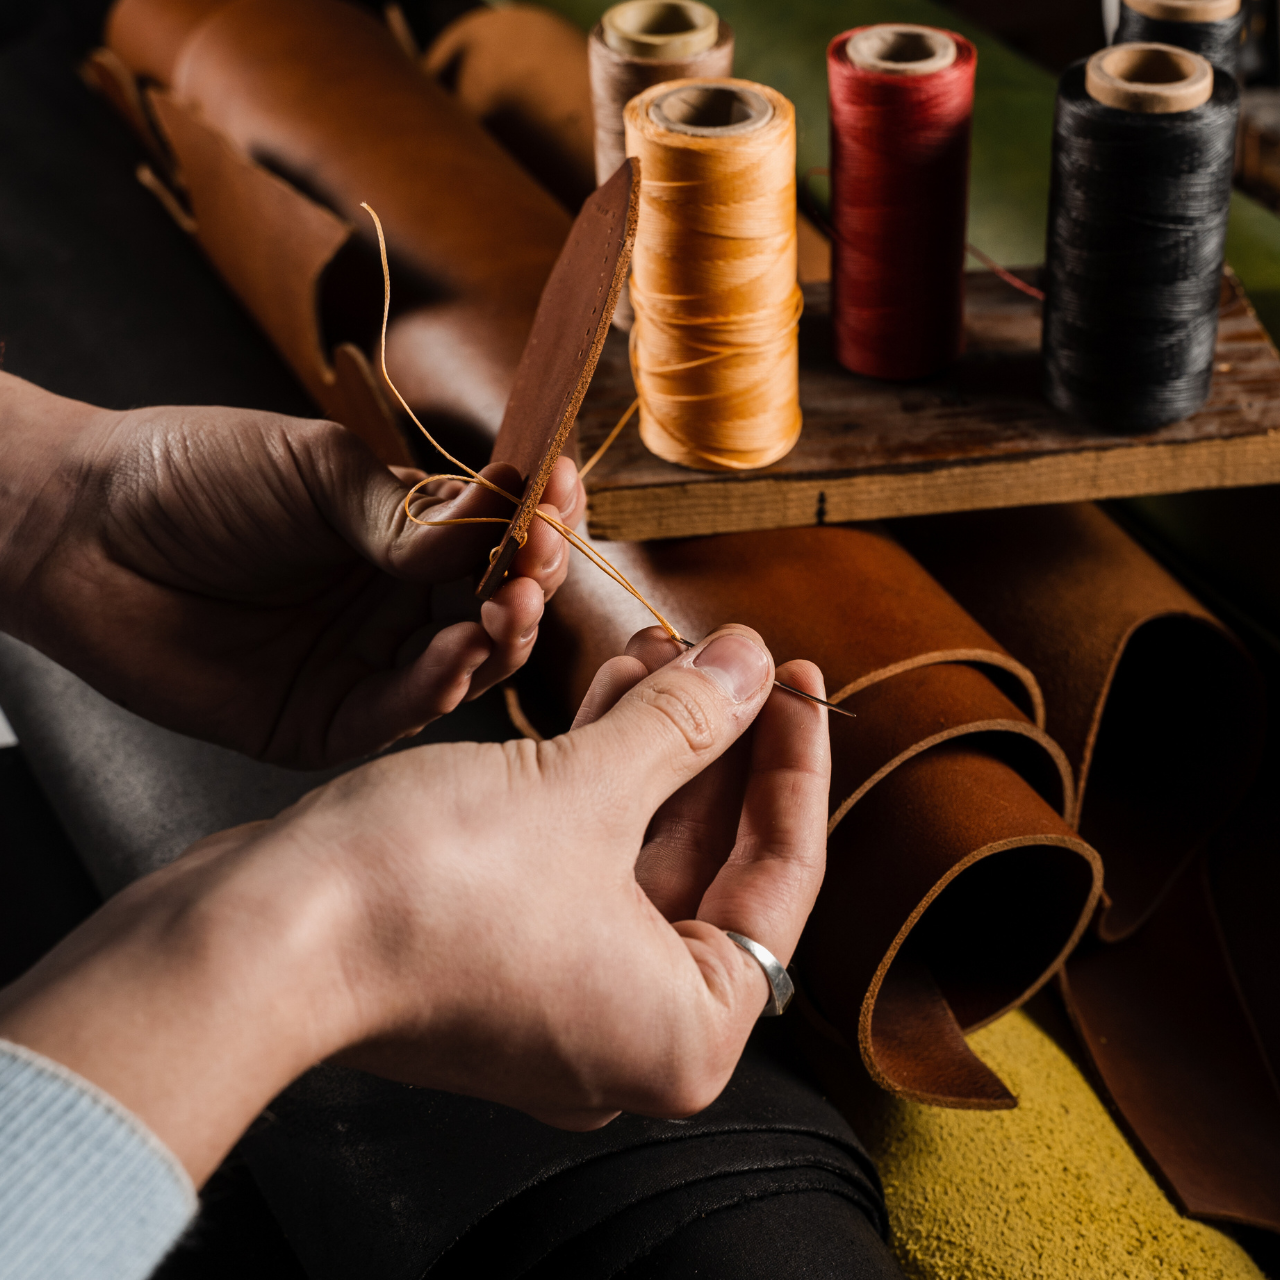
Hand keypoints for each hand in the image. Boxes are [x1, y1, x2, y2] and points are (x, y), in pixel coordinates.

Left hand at [0, 371, 581, 766]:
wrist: (78, 528)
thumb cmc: (193, 474)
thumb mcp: (316, 470)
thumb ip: (406, 515)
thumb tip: (503, 524)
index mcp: (403, 537)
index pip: (496, 541)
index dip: (535, 522)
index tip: (560, 491)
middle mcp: (394, 606)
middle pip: (495, 610)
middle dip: (529, 586)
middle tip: (538, 564)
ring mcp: (360, 666)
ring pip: (461, 668)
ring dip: (498, 639)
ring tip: (510, 605)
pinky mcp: (320, 721)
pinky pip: (394, 715)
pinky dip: (433, 689)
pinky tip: (453, 655)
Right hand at [0, 626, 829, 1183]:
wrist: (252, 940)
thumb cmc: (421, 893)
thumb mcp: (585, 787)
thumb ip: (685, 725)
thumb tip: (756, 669)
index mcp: (684, 1031)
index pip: (784, 878)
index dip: (797, 762)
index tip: (803, 679)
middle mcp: (627, 1029)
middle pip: (711, 860)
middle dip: (723, 744)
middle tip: (739, 657)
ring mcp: (558, 994)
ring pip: (639, 849)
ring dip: (657, 747)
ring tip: (668, 648)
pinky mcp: (498, 953)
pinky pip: (579, 854)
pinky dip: (598, 775)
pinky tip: (609, 690)